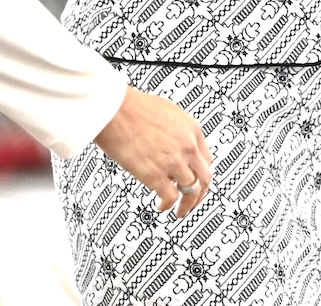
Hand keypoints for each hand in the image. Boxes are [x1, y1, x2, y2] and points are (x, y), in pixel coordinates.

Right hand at [94, 86, 212, 217]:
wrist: (115, 111)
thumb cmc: (134, 107)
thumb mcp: (168, 112)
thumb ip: (178, 130)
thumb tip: (174, 143)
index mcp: (192, 129)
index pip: (206, 159)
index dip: (201, 172)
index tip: (195, 180)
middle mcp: (187, 147)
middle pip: (204, 178)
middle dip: (200, 193)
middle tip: (193, 201)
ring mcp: (173, 162)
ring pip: (191, 191)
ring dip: (187, 205)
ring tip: (179, 211)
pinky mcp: (155, 175)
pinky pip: (170, 197)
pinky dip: (168, 205)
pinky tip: (161, 207)